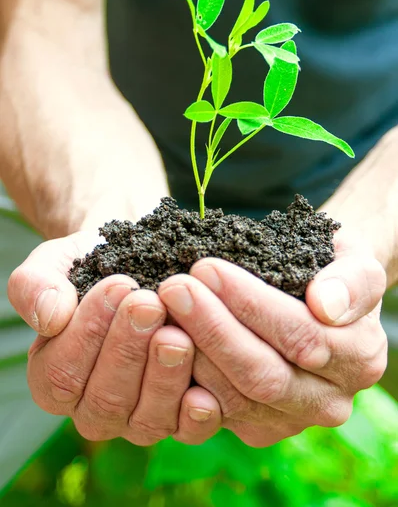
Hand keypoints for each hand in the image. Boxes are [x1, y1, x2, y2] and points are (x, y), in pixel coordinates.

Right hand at [8, 232, 220, 444]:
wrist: (144, 259)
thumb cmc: (95, 264)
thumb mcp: (57, 262)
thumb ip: (35, 286)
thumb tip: (49, 318)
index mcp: (53, 378)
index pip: (61, 374)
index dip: (88, 332)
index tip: (118, 285)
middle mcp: (93, 409)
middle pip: (104, 400)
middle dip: (128, 350)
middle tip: (149, 304)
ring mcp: (137, 420)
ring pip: (145, 420)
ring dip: (163, 377)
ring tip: (177, 334)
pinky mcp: (179, 419)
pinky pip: (187, 431)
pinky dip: (196, 416)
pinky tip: (204, 390)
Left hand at [157, 228, 387, 446]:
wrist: (319, 297)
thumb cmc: (331, 270)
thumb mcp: (356, 260)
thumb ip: (353, 281)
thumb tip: (325, 304)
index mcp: (358, 359)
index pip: (302, 336)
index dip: (250, 304)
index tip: (206, 267)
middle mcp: (327, 401)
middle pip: (262, 375)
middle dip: (211, 329)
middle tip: (173, 288)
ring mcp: (288, 421)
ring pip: (231, 399)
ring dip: (189, 354)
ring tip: (160, 308)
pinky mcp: (254, 428)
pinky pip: (211, 416)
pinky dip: (181, 382)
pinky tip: (158, 344)